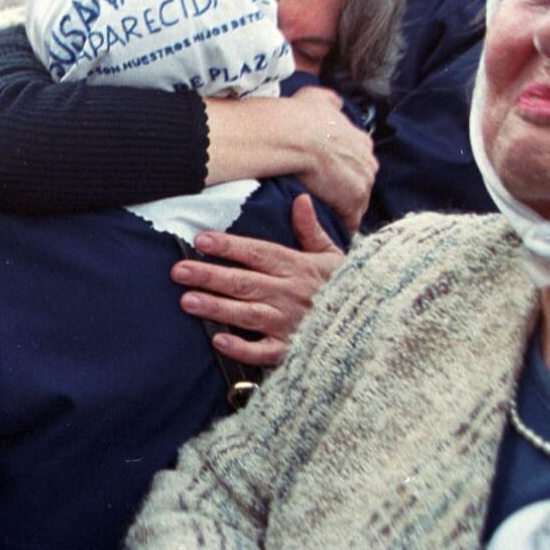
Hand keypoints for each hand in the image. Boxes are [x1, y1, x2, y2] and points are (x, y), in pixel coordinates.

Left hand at [172, 195, 343, 366]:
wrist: (372, 326)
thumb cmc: (345, 287)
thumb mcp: (332, 255)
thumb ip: (312, 230)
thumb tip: (300, 199)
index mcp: (297, 268)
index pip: (258, 253)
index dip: (229, 246)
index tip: (201, 240)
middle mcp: (289, 293)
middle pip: (244, 282)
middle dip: (210, 275)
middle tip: (178, 271)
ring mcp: (289, 323)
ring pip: (247, 314)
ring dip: (217, 307)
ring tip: (187, 301)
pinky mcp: (290, 350)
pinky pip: (263, 350)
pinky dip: (241, 347)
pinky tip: (218, 340)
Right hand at [287, 85, 375, 233]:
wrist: (291, 136)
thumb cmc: (298, 118)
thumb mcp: (316, 98)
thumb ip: (328, 101)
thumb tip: (333, 102)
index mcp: (360, 141)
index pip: (356, 162)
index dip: (341, 171)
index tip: (326, 178)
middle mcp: (368, 161)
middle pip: (358, 183)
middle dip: (343, 192)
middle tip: (321, 199)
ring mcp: (363, 182)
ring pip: (355, 204)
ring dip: (340, 211)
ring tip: (322, 218)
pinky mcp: (352, 202)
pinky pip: (348, 222)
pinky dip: (336, 226)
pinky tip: (324, 228)